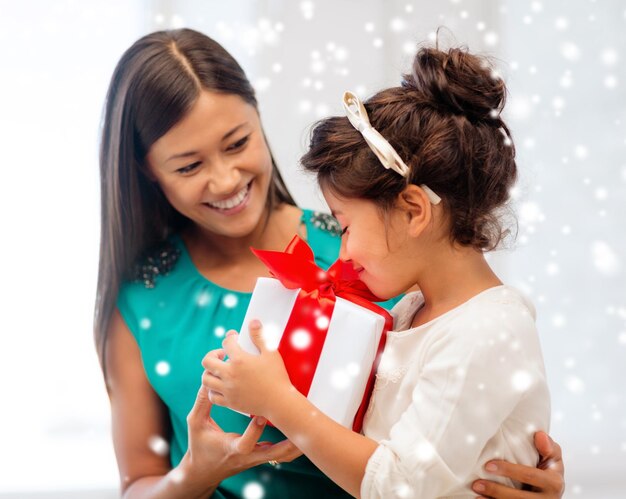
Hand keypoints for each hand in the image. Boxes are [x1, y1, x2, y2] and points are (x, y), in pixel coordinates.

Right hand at [182, 376, 300, 487]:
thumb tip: (207, 381)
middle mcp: (247, 456)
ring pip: (279, 455)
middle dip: (288, 445)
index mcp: (231, 448)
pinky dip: (289, 446)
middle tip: (301, 432)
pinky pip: (278, 453)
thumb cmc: (199, 447)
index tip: (260, 416)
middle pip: (272, 455)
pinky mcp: (259, 457)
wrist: (203, 471)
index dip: (254, 431)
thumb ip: (202, 404)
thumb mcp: (196, 424)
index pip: (245, 443)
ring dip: (294, 445)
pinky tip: (299, 434)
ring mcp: (255, 458)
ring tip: (308, 432)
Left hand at [202, 320, 292, 416]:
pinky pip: (212, 396)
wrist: (280, 402)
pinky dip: (213, 390)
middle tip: (223, 355)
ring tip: (220, 371)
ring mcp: (228, 389)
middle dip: (213, 355)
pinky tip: (222, 386)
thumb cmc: (277, 376)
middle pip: (207, 361)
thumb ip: (260, 336)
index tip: (235, 338)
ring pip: (206, 379)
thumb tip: (253, 322)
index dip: (230, 338)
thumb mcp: (271, 353)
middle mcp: (230, 375)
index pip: (226, 343)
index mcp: (240, 360)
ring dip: (211, 372)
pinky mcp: (230, 402)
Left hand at [471, 432, 564, 497]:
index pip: (529, 475)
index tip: (488, 465)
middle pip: (520, 497)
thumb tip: (539, 435)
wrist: (552, 490)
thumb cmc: (548, 469)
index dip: (509, 470)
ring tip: (476, 495)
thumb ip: (549, 446)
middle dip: (496, 491)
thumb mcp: (553, 457)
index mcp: (554, 483)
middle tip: (477, 484)